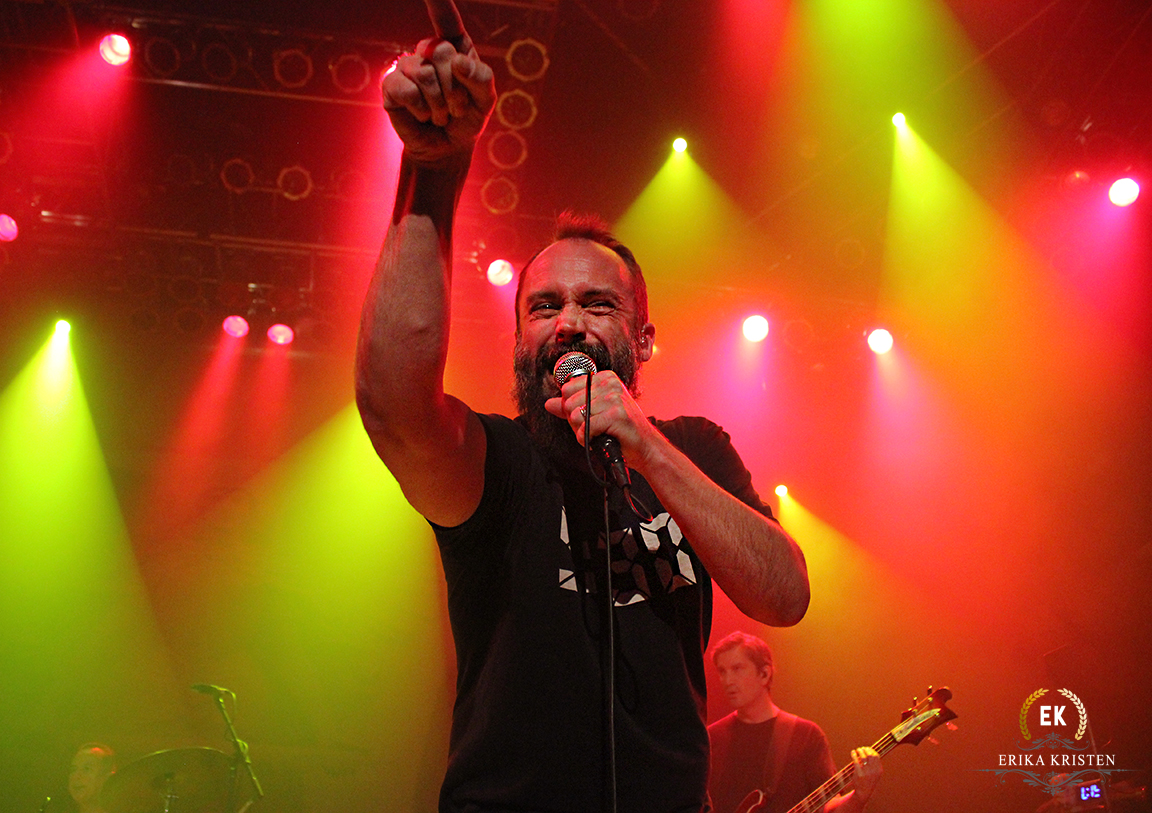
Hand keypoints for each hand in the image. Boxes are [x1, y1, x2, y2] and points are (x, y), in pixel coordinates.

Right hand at [382, 0, 495, 164]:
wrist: (447, 148)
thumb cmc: (467, 119)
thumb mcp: (485, 100)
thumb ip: (481, 78)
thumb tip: (457, 61)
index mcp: (455, 48)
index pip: (446, 19)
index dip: (437, 1)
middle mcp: (428, 52)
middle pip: (441, 51)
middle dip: (455, 88)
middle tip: (456, 109)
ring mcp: (408, 67)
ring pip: (424, 73)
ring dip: (439, 103)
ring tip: (441, 115)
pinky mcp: (392, 86)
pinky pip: (406, 90)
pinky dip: (421, 109)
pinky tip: (422, 116)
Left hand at [544, 371, 658, 463]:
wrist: (644, 447)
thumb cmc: (619, 430)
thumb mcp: (594, 413)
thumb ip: (571, 407)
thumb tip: (548, 403)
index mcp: (604, 377)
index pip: (567, 389)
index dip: (572, 408)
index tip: (590, 415)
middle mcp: (609, 383)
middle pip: (568, 402)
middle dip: (575, 421)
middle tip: (595, 427)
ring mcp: (613, 397)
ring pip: (574, 416)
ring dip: (582, 431)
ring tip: (599, 432)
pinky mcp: (615, 413)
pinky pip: (585, 428)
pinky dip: (587, 439)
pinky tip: (600, 439)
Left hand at [849, 747, 881, 801]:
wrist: (864, 792)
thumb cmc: (869, 780)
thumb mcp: (875, 773)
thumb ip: (875, 764)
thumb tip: (870, 751)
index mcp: (879, 770)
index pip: (876, 756)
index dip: (871, 750)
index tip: (867, 748)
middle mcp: (874, 771)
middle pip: (870, 755)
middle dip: (865, 750)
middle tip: (861, 748)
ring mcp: (866, 772)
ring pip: (863, 756)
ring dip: (860, 751)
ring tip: (857, 750)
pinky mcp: (859, 773)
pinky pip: (856, 760)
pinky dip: (854, 754)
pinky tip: (853, 753)